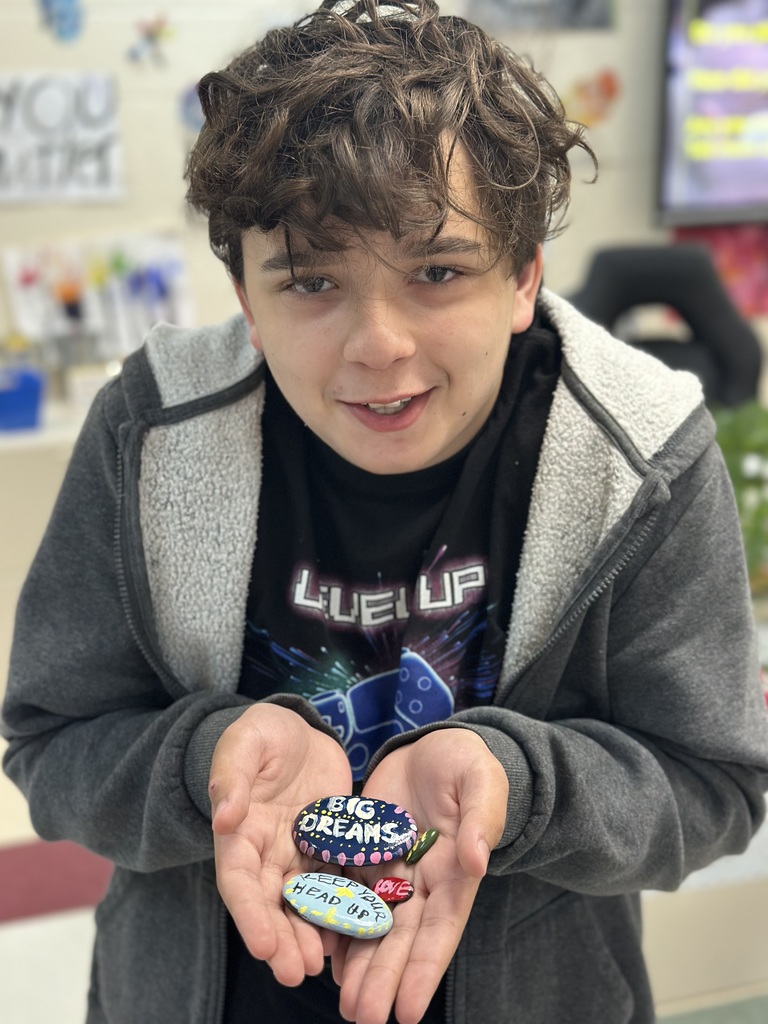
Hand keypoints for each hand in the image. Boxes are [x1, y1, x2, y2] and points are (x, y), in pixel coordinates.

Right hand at [209, 703, 352, 984]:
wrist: (299, 729)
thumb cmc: (263, 733)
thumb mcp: (244, 743)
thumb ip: (232, 777)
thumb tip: (223, 816)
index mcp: (239, 832)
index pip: (239, 881)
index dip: (249, 915)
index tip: (262, 946)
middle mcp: (267, 852)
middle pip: (271, 903)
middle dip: (281, 939)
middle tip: (295, 973)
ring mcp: (299, 853)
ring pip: (305, 901)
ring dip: (311, 934)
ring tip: (323, 964)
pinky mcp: (331, 847)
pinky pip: (339, 881)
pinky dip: (344, 907)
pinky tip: (358, 931)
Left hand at [333, 728, 507, 1023]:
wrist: (432, 746)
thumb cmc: (466, 763)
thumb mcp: (480, 781)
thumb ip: (481, 818)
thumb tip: (477, 861)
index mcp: (454, 872)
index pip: (440, 929)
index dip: (424, 969)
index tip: (408, 1011)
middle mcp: (421, 882)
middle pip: (401, 938)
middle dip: (383, 978)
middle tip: (362, 1017)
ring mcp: (390, 871)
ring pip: (372, 924)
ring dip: (359, 964)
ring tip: (342, 1003)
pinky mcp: (362, 854)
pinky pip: (347, 893)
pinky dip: (336, 924)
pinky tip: (322, 954)